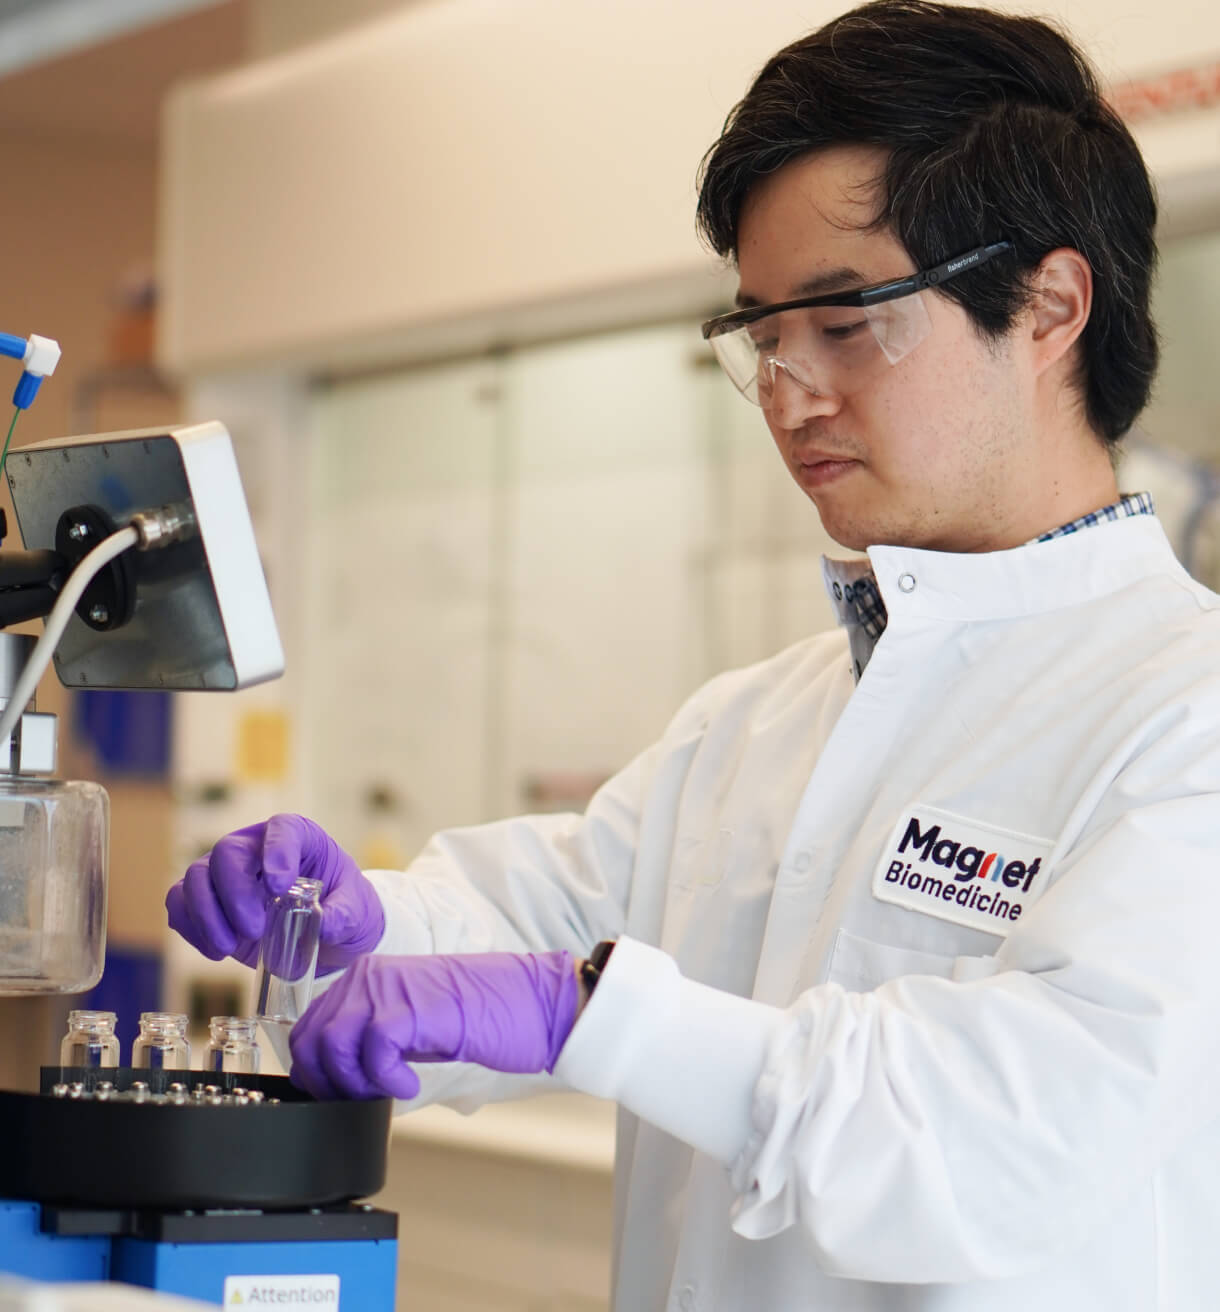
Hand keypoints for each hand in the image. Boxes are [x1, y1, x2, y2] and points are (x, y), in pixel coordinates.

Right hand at [166, 814, 384, 970]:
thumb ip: (344, 915)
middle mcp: (257, 847)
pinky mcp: (208, 901)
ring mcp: (227, 872)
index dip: (277, 851)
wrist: (329, 936)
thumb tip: (327, 926)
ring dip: (206, 914)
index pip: (282, 828)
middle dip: (235, 893)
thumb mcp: (358, 912)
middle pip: (228, 852)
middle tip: (254, 929)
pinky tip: (216, 950)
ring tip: (229, 947)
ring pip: (196, 876)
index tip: (280, 887)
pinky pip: (180, 903)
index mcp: (298, 837)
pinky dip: (191, 926)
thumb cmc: (344, 909)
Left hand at [288, 950, 578, 1099]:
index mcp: (367, 977)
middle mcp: (370, 975)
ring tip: (390, 1090)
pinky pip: (374, 1052)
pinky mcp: (413, 1008)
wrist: (533, 1000)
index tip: (341, 1095)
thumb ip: (371, 1036)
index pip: (306, 1029)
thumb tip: (335, 1078)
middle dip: (332, 1084)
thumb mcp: (413, 1021)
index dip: (314, 1073)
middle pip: (312, 1041)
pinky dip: (387, 1081)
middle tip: (366, 1098)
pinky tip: (411, 1085)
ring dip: (357, 1084)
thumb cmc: (482, 1013)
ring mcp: (389, 989)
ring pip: (334, 1046)